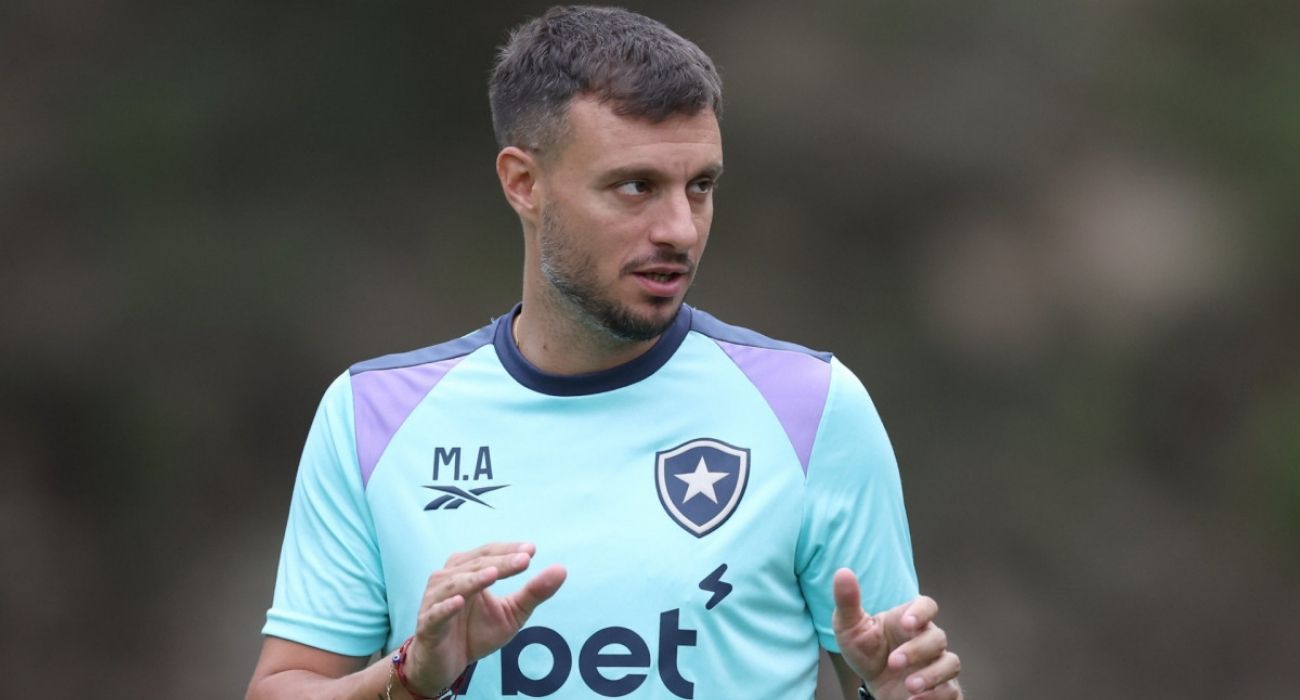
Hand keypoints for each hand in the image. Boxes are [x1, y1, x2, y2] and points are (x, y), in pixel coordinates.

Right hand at [402, 542, 566, 693]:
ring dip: (473, 579)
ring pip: (454, 584)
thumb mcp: (512, 613)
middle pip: (475, 565)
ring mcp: (434, 601)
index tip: (532, 550)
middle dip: (500, 562)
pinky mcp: (427, 625)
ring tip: (493, 574)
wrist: (445, 664)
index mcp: (467, 570)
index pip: (489, 553)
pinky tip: (459, 602)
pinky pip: (436, 613)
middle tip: (524, 560)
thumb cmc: (475, 632)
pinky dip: (446, 606)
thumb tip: (562, 569)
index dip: (508, 550)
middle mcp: (447, 579)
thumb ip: (534, 592)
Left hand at [832, 568, 960, 699]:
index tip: (907, 623)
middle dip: (917, 650)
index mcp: (908, 620)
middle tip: (893, 662)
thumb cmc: (865, 650)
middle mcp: (927, 640)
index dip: (922, 612)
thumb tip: (843, 572)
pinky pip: (951, 690)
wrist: (873, 685)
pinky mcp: (942, 688)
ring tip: (909, 686)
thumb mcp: (849, 628)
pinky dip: (936, 696)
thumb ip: (847, 602)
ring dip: (932, 675)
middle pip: (938, 637)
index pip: (927, 605)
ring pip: (950, 663)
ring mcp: (937, 664)